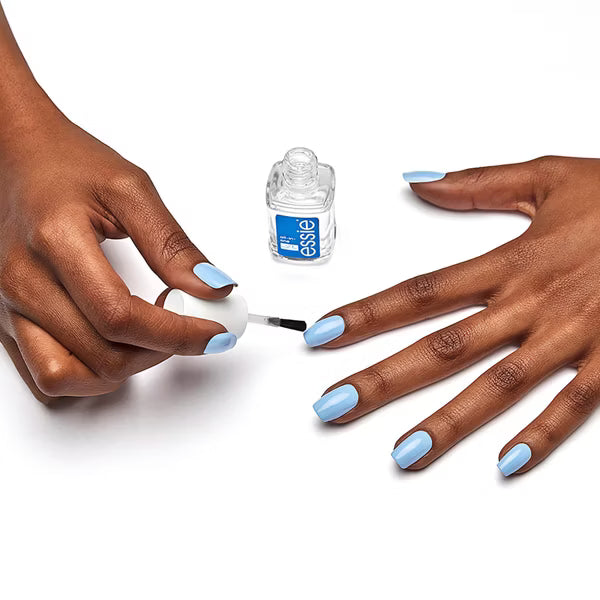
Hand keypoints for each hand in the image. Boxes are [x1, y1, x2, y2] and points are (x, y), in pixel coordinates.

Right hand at [0, 107, 236, 402]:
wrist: (12, 153)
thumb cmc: (63, 161)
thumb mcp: (130, 189)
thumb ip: (172, 245)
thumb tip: (212, 287)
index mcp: (56, 242)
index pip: (121, 317)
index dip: (177, 334)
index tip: (213, 333)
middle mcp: (24, 282)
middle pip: (103, 354)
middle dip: (161, 350)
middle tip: (189, 326)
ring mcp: (11, 305)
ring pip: (73, 376)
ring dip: (127, 368)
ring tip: (154, 337)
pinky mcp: (9, 318)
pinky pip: (48, 374)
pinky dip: (91, 374)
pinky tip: (119, 346)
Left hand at [305, 156, 599, 475]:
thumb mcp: (547, 177)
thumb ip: (477, 184)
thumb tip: (418, 180)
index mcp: (511, 262)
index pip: (420, 291)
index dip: (366, 313)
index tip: (322, 335)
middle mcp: (531, 304)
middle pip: (441, 346)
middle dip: (382, 379)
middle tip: (333, 406)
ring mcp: (572, 336)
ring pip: (497, 385)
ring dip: (447, 423)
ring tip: (403, 454)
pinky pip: (575, 404)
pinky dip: (541, 434)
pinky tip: (505, 463)